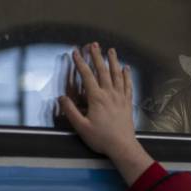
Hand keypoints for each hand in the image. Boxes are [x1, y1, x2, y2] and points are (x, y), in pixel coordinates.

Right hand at [58, 43, 153, 182]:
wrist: (123, 146)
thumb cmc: (101, 138)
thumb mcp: (81, 127)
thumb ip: (71, 111)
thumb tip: (62, 98)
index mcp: (96, 98)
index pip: (87, 76)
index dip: (80, 63)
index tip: (75, 52)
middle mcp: (109, 94)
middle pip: (103, 71)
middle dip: (97, 56)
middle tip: (94, 44)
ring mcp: (120, 97)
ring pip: (117, 75)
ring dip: (113, 61)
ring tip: (111, 50)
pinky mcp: (128, 103)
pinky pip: (128, 85)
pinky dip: (127, 75)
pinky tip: (126, 68)